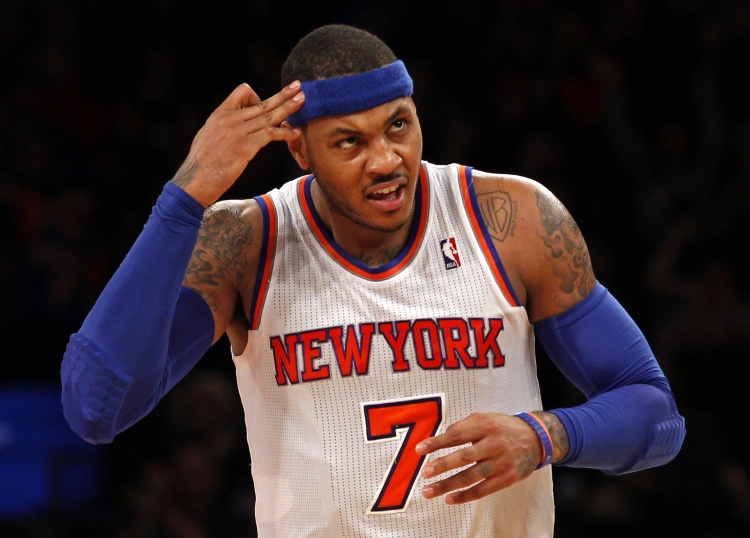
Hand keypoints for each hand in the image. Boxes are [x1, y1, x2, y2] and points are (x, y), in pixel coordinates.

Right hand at [172, 81, 304, 206]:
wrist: (194, 180)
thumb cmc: (201, 165)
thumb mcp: (208, 137)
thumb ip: (223, 128)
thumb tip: (234, 128)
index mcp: (220, 114)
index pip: (243, 92)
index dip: (257, 97)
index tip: (264, 108)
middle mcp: (230, 119)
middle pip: (262, 102)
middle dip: (283, 94)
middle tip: (299, 86)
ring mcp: (238, 132)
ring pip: (269, 115)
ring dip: (289, 108)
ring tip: (304, 101)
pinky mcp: (245, 147)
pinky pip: (270, 134)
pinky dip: (285, 133)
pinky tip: (295, 133)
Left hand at [414, 413, 544, 504]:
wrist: (536, 439)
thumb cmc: (503, 428)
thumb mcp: (485, 418)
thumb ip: (463, 427)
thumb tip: (441, 438)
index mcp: (485, 426)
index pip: (457, 435)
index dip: (437, 443)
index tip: (419, 449)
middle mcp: (493, 444)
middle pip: (464, 456)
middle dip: (442, 465)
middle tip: (424, 472)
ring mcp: (501, 462)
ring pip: (471, 476)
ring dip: (449, 485)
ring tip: (429, 491)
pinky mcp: (507, 478)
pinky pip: (483, 490)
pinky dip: (466, 496)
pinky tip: (450, 499)